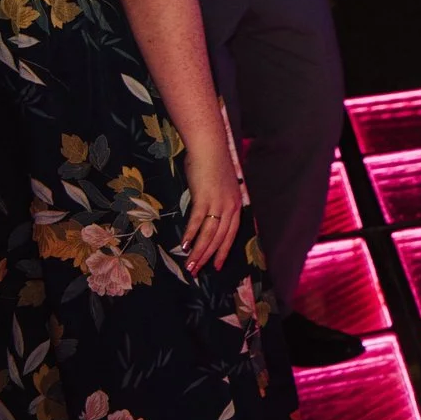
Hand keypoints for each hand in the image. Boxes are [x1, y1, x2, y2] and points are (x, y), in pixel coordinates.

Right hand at [178, 130, 243, 273]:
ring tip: (189, 265)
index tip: (216, 266)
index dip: (223, 251)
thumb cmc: (212, 165)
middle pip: (220, 238)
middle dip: (207, 257)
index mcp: (236, 205)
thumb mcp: (220, 187)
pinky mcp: (204, 198)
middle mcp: (230, 207)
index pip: (231, 234)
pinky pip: (197, 221)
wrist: (210, 148)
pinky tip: (184, 246)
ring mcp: (218, 203)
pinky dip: (191, 235)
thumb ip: (216, 202)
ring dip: (198, 251)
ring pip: (209, 234)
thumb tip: (207, 215)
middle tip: (196, 271)